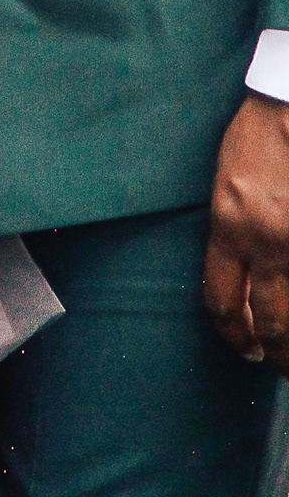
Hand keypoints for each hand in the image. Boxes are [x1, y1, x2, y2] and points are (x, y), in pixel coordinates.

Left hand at [205, 93, 288, 367]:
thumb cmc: (261, 134)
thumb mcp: (227, 182)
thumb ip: (232, 229)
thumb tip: (243, 277)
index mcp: (231, 224)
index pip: (222, 298)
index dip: (230, 331)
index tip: (241, 344)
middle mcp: (268, 241)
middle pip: (269, 320)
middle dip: (272, 351)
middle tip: (274, 362)